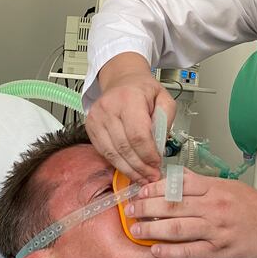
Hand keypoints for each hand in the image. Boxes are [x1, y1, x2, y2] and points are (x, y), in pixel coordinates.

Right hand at [86, 53, 174, 182]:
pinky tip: (129, 170)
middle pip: (125, 147)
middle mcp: (109, 107)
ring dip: (129, 170)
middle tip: (152, 176)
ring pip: (113, 153)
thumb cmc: (143, 90)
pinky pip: (104, 151)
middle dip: (140, 167)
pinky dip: (117, 164)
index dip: (148, 154)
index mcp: (130, 98)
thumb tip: (160, 145)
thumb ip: (166, 120)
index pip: (138, 135)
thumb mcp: (164, 98)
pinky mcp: (90, 126)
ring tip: (142, 177)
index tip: (158, 164)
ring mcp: (96, 118)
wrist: (122, 80)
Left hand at [125, 169, 256, 257]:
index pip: (178, 184)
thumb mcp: (229, 186)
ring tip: (136, 230)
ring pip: (177, 227)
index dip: (154, 187)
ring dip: (152, 229)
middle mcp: (214, 206)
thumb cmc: (255, 207)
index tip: (140, 190)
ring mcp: (217, 229)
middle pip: (173, 205)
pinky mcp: (221, 250)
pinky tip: (156, 250)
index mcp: (215, 188)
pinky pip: (190, 250)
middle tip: (130, 209)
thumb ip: (203, 184)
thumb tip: (174, 181)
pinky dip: (170, 251)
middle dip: (146, 207)